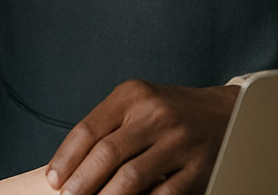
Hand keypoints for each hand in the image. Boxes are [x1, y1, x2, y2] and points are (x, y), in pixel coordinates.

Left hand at [45, 81, 239, 193]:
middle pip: (107, 153)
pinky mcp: (199, 168)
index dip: (67, 157)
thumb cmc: (167, 111)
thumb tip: (70, 162)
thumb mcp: (136, 103)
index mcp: (133, 95)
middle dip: (82, 182)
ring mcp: (179, 141)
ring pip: (132, 178)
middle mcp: (155, 114)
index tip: (53, 179)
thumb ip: (107, 125)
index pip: (89, 128)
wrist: (224, 112)